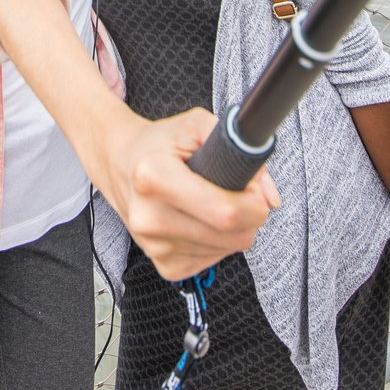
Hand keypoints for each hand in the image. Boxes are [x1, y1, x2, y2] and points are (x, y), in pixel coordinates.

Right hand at [98, 107, 277, 280]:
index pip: (224, 211)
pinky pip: (213, 261)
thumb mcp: (197, 125)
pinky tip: (201, 220)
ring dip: (233, 229)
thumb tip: (270, 196)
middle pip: (232, 235)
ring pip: (227, 250)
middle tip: (241, 194)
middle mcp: (149, 216)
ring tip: (214, 202)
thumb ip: (240, 149)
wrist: (119, 163)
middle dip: (250, 216)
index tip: (255, 190)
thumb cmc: (160, 143)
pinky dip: (218, 242)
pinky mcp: (162, 265)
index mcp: (153, 176)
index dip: (254, 203)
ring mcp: (153, 245)